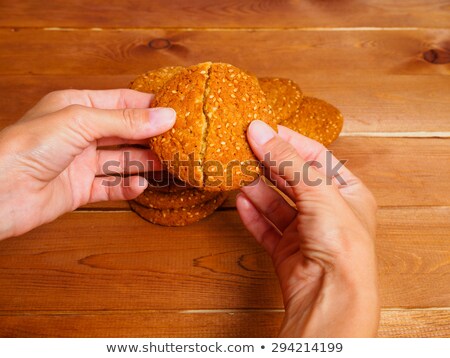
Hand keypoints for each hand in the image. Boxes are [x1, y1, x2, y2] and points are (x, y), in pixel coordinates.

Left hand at [0, 89, 175, 239]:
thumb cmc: (28, 146)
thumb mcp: (82, 122)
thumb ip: (125, 121)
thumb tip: (166, 117)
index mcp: (78, 106)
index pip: (123, 102)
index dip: (150, 106)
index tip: (179, 110)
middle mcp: (81, 133)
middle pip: (127, 131)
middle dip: (152, 135)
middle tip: (181, 140)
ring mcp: (81, 162)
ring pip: (122, 160)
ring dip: (146, 162)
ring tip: (170, 164)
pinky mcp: (80, 189)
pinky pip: (112, 187)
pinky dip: (128, 187)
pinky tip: (141, 185)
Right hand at [237, 121, 378, 336]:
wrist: (331, 294)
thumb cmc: (341, 243)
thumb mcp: (318, 190)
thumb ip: (286, 159)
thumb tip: (259, 130)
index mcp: (348, 193)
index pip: (316, 157)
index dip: (290, 141)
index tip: (265, 129)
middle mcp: (328, 212)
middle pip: (293, 179)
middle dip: (270, 163)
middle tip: (245, 147)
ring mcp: (307, 232)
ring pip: (277, 203)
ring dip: (258, 188)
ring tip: (238, 172)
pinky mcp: (288, 251)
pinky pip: (266, 227)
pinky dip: (253, 214)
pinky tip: (240, 201)